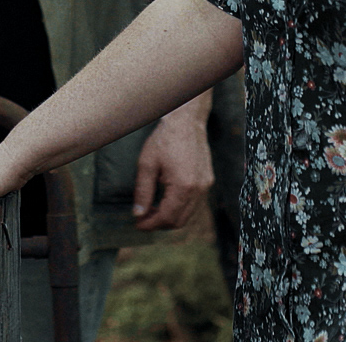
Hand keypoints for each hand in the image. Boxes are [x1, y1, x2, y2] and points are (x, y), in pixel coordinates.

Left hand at [131, 103, 214, 230]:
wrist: (186, 121)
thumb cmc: (165, 139)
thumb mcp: (147, 164)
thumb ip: (143, 192)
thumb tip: (138, 215)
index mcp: (183, 186)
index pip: (167, 217)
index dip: (150, 224)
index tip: (137, 224)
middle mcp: (199, 189)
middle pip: (179, 221)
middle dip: (159, 224)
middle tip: (143, 218)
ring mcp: (205, 186)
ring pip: (188, 215)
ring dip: (170, 217)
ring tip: (153, 209)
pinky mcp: (207, 181)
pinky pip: (194, 204)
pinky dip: (180, 208)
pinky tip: (166, 200)